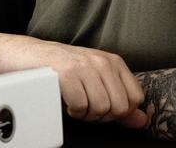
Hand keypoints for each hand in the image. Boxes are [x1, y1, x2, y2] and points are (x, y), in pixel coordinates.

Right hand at [33, 43, 147, 126]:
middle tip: (87, 105)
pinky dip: (72, 110)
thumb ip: (121, 101)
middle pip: (120, 107)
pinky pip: (81, 106)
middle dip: (102, 115)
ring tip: (76, 101)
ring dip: (86, 113)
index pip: (135, 98)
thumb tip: (143, 121)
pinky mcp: (68, 73)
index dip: (120, 111)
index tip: (104, 106)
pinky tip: (66, 100)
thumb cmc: (65, 70)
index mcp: (114, 62)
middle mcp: (102, 61)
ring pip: (101, 108)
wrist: (32, 55)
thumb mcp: (98, 81)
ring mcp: (85, 66)